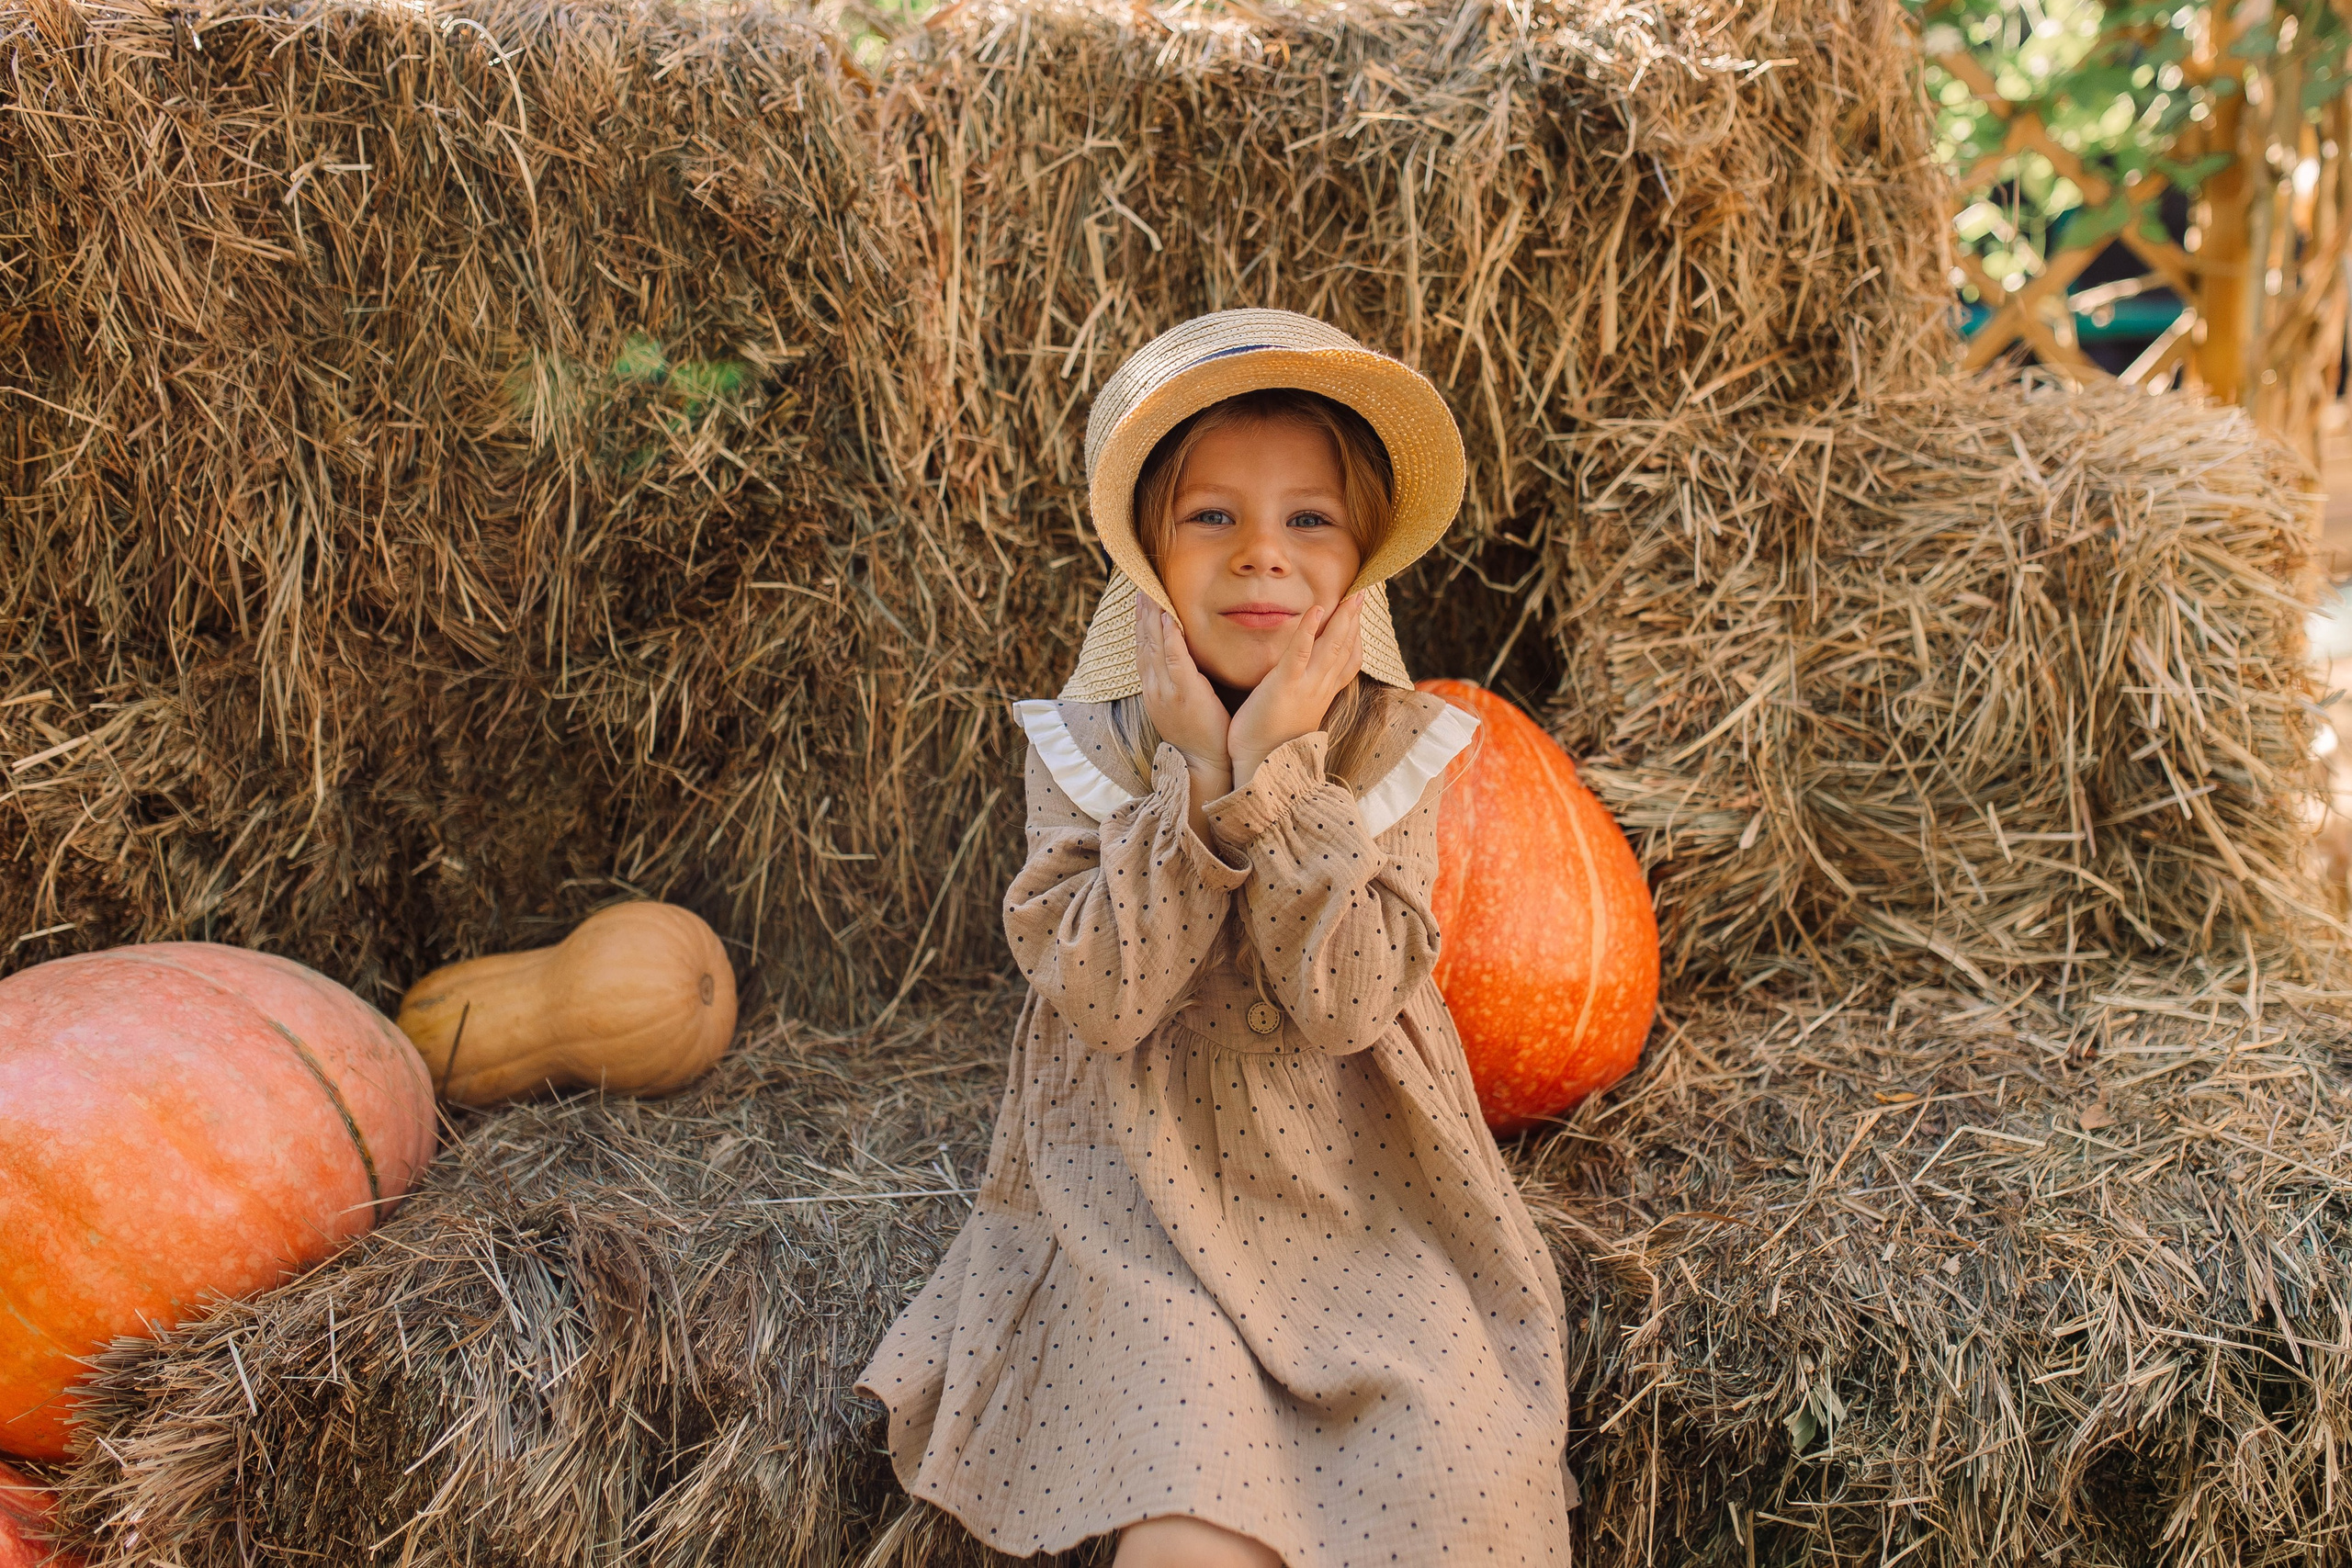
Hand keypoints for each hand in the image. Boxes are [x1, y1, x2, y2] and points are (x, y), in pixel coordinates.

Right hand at [1136, 590, 1230, 774]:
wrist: (1202, 765)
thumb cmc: (1199, 735)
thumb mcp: (1181, 705)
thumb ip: (1178, 681)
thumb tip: (1183, 661)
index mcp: (1153, 690)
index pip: (1143, 650)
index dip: (1140, 624)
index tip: (1140, 600)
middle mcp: (1154, 687)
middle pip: (1143, 643)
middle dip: (1141, 614)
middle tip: (1140, 586)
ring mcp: (1166, 690)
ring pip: (1154, 647)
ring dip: (1151, 618)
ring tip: (1150, 593)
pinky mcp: (1185, 693)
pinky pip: (1175, 659)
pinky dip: (1170, 638)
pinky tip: (1169, 618)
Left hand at [1226, 591, 1364, 786]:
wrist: (1258, 768)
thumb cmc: (1267, 743)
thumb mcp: (1293, 715)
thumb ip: (1302, 696)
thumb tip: (1301, 684)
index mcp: (1321, 696)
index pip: (1347, 663)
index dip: (1356, 638)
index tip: (1360, 617)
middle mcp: (1319, 689)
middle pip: (1345, 650)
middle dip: (1355, 620)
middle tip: (1363, 593)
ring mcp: (1306, 687)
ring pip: (1331, 647)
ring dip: (1342, 619)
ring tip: (1351, 595)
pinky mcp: (1285, 685)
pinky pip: (1300, 653)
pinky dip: (1309, 629)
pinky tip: (1316, 609)